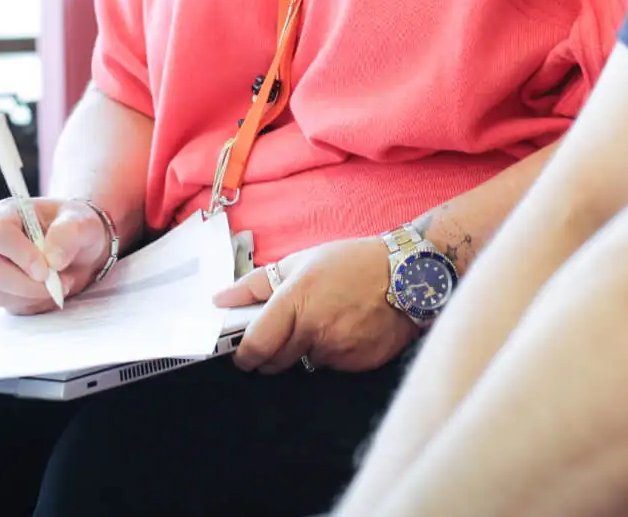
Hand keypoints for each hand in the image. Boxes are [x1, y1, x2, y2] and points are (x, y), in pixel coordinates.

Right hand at [0, 197, 111, 314]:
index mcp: (4, 215)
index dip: (20, 255)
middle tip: (60, 282)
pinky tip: (51, 290)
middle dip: (28, 283)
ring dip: (35, 295)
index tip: (46, 270)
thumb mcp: (83, 221)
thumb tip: (52, 259)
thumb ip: (69, 233)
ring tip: (63, 281)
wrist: (78, 248)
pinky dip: (35, 303)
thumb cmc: (75, 227)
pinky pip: (9, 306)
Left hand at [215, 237, 416, 373]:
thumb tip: (220, 300)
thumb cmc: (351, 262)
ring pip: (305, 363)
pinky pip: (332, 366)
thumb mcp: (300, 261)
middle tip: (289, 330)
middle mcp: (314, 329)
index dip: (245, 355)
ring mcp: (337, 349)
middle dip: (273, 353)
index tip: (244, 353)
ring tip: (328, 320)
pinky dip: (334, 353)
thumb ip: (256, 285)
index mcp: (295, 300)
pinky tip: (348, 329)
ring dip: (307, 350)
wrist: (408, 275)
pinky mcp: (357, 364)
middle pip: (275, 363)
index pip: (255, 346)